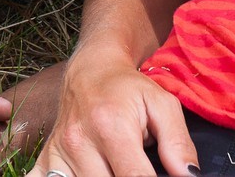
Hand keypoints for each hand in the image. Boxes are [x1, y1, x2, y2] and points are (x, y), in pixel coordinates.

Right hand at [30, 48, 195, 176]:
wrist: (90, 69)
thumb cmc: (128, 88)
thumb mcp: (162, 104)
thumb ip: (178, 142)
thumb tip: (188, 176)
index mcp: (111, 127)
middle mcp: (79, 141)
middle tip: (138, 170)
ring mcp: (59, 152)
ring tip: (114, 170)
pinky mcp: (46, 158)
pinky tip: (80, 176)